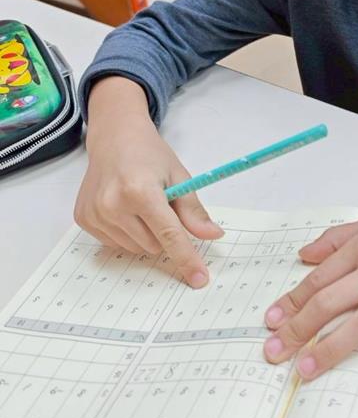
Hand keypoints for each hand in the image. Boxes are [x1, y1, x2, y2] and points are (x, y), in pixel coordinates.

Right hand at [74, 77, 222, 285]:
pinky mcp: (84, 219)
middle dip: (166, 233)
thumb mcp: (179, 177)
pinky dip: (128, 233)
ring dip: (147, 235)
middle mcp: (113, 204)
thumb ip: (194, 211)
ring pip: (136, 248)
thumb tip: (213, 236)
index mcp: (140, 191)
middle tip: (161, 205)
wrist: (114, 138)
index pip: (169, 235)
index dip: (187, 259)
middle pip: (154, 245)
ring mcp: (95, 213)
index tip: (199, 279)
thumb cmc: (150, 155)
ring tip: (141, 204)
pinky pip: (116, 244)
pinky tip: (125, 210)